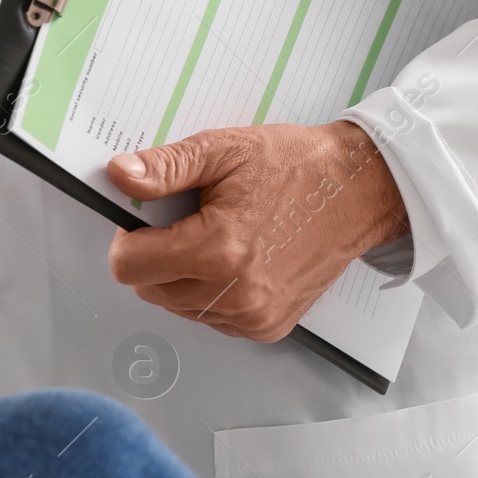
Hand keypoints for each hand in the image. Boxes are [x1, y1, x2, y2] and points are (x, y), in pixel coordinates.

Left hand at [106, 121, 408, 341]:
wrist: (357, 190)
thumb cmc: (296, 166)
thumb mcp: (222, 149)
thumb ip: (165, 169)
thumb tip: (120, 177)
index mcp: (218, 250)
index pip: (128, 266)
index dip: (128, 237)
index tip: (147, 216)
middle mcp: (235, 294)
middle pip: (148, 289)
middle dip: (155, 255)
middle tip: (188, 220)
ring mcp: (253, 316)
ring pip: (176, 306)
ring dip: (180, 275)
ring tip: (218, 236)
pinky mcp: (267, 327)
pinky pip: (210, 317)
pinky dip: (209, 292)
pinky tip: (236, 260)